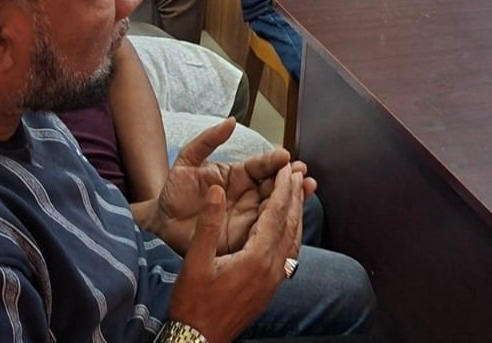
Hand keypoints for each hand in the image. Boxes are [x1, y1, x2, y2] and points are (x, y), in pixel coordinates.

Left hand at [151, 118, 313, 255]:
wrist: (162, 223)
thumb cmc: (175, 191)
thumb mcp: (187, 160)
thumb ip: (208, 140)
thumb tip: (231, 121)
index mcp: (238, 176)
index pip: (261, 166)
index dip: (274, 161)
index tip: (285, 156)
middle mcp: (248, 195)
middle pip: (275, 185)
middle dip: (291, 178)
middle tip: (303, 174)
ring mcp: (248, 216)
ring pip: (275, 207)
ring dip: (293, 199)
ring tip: (307, 190)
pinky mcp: (244, 238)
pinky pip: (265, 231)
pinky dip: (281, 224)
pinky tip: (294, 217)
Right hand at [166, 162, 305, 342]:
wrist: (198, 341)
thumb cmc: (193, 303)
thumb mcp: (195, 261)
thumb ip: (208, 224)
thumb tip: (215, 190)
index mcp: (256, 259)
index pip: (276, 214)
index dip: (283, 188)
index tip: (287, 167)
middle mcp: (272, 269)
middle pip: (291, 224)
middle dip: (295, 196)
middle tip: (298, 172)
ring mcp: (274, 281)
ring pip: (294, 240)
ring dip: (297, 214)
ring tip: (298, 194)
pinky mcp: (271, 289)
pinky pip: (290, 253)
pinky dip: (292, 233)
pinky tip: (289, 228)